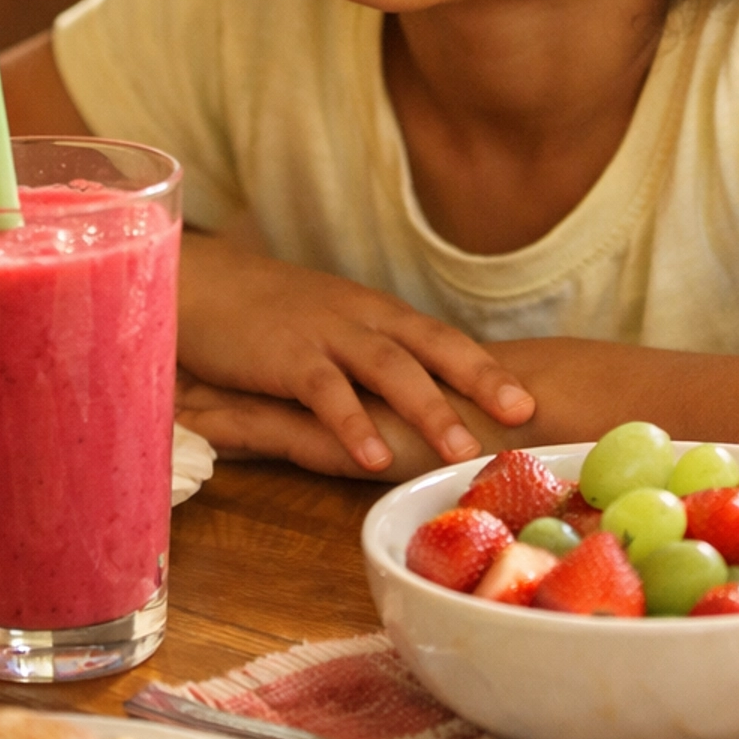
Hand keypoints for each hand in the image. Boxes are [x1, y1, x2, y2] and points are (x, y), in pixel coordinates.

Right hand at [177, 234, 534, 473]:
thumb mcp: (331, 327)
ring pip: (388, 368)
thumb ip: (371, 356)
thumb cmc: (268, 314)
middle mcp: (361, 318)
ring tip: (462, 452)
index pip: (444, 339)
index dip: (489, 367)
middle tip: (526, 417)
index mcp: (377, 314)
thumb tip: (423, 397)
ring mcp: (324, 333)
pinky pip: (324, 391)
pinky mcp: (283, 355)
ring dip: (428, 409)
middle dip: (481, 380)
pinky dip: (351, 423)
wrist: (201, 282)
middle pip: (432, 346)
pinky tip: (372, 457)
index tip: (537, 398)